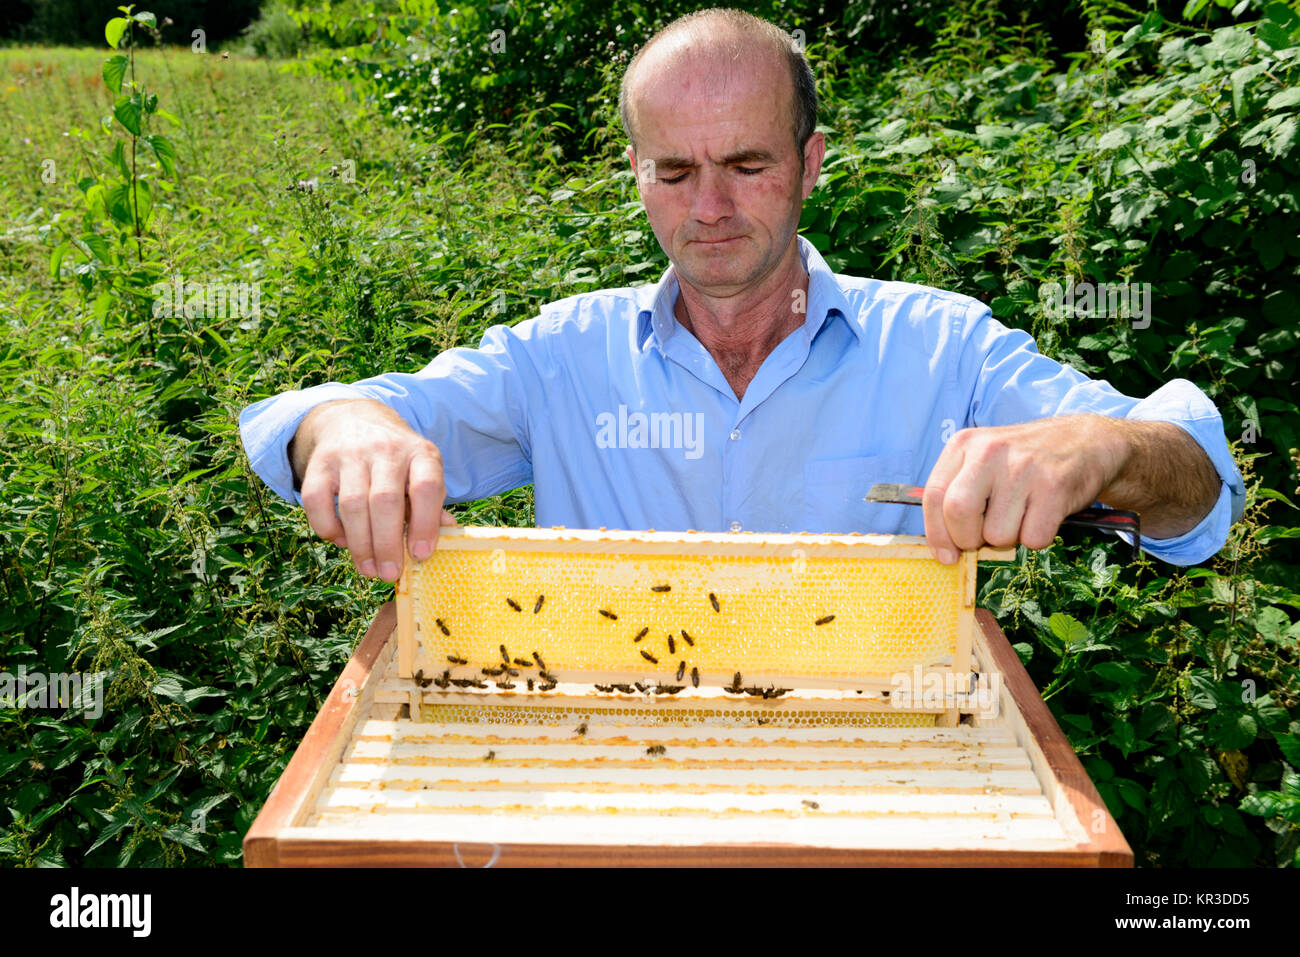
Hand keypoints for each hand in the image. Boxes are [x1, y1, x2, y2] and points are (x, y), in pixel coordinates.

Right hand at [292, 399, 456, 580]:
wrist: (355, 419)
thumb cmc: (397, 460)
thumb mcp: (423, 472)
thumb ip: (432, 506)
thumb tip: (445, 538)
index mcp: (420, 453)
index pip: (426, 487)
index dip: (425, 524)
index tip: (421, 555)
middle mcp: (386, 449)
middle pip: (385, 501)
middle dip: (387, 544)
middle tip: (390, 574)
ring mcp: (350, 454)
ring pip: (352, 504)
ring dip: (360, 544)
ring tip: (369, 569)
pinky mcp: (319, 462)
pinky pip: (316, 501)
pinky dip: (328, 528)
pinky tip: (342, 541)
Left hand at [921, 416, 1124, 563]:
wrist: (1086, 443)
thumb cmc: (1024, 463)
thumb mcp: (982, 462)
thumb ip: (957, 494)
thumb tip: (943, 549)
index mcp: (964, 444)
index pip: (933, 496)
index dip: (937, 533)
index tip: (947, 555)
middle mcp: (990, 451)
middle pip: (958, 514)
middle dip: (969, 540)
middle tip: (986, 537)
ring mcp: (1023, 468)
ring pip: (997, 535)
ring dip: (1009, 538)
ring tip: (1022, 515)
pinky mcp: (1054, 487)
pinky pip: (1033, 539)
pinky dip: (1037, 538)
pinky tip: (1043, 515)